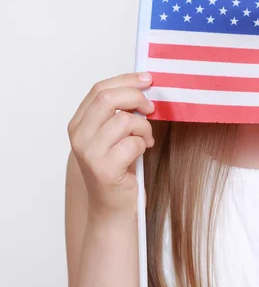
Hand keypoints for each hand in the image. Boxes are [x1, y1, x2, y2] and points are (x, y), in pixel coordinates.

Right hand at [67, 72, 155, 218]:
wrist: (113, 207)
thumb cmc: (118, 166)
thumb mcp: (114, 133)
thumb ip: (120, 109)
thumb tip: (144, 82)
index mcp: (79, 123)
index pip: (100, 89)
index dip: (127, 80)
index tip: (147, 79)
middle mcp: (79, 136)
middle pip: (108, 98)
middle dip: (136, 97)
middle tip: (150, 108)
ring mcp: (89, 153)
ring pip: (125, 120)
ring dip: (144, 127)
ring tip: (145, 139)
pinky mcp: (104, 169)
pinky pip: (133, 143)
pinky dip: (144, 144)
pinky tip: (141, 153)